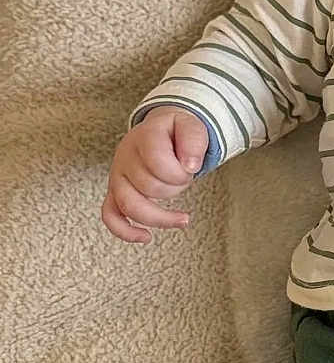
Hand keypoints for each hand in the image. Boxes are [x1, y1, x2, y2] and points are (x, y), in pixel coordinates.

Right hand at [101, 106, 208, 243]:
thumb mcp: (191, 125)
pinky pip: (110, 215)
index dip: (180, 171)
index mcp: (143, 137)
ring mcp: (117, 176)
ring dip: (161, 215)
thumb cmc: (176, 130)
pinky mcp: (116, 192)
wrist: (161, 129)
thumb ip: (193, 140)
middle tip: (186, 178)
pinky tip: (146, 237)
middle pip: (149, 186)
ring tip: (183, 219)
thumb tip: (191, 166)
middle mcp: (125, 157)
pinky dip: (125, 231)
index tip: (193, 168)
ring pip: (130, 205)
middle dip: (176, 187)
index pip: (158, 162)